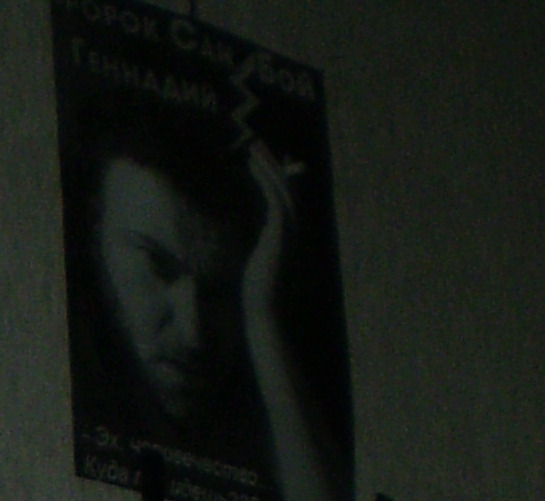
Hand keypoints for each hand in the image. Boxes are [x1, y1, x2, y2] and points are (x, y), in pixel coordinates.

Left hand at [243, 139, 300, 318]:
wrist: (265, 312)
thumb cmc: (258, 296)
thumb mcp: (258, 266)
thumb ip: (260, 251)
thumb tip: (256, 248)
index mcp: (286, 234)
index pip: (284, 197)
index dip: (276, 176)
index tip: (263, 161)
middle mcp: (292, 228)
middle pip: (287, 186)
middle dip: (273, 164)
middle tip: (257, 143)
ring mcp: (290, 228)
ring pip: (282, 186)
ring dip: (268, 164)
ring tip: (253, 146)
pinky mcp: (281, 230)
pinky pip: (275, 195)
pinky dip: (265, 177)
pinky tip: (252, 164)